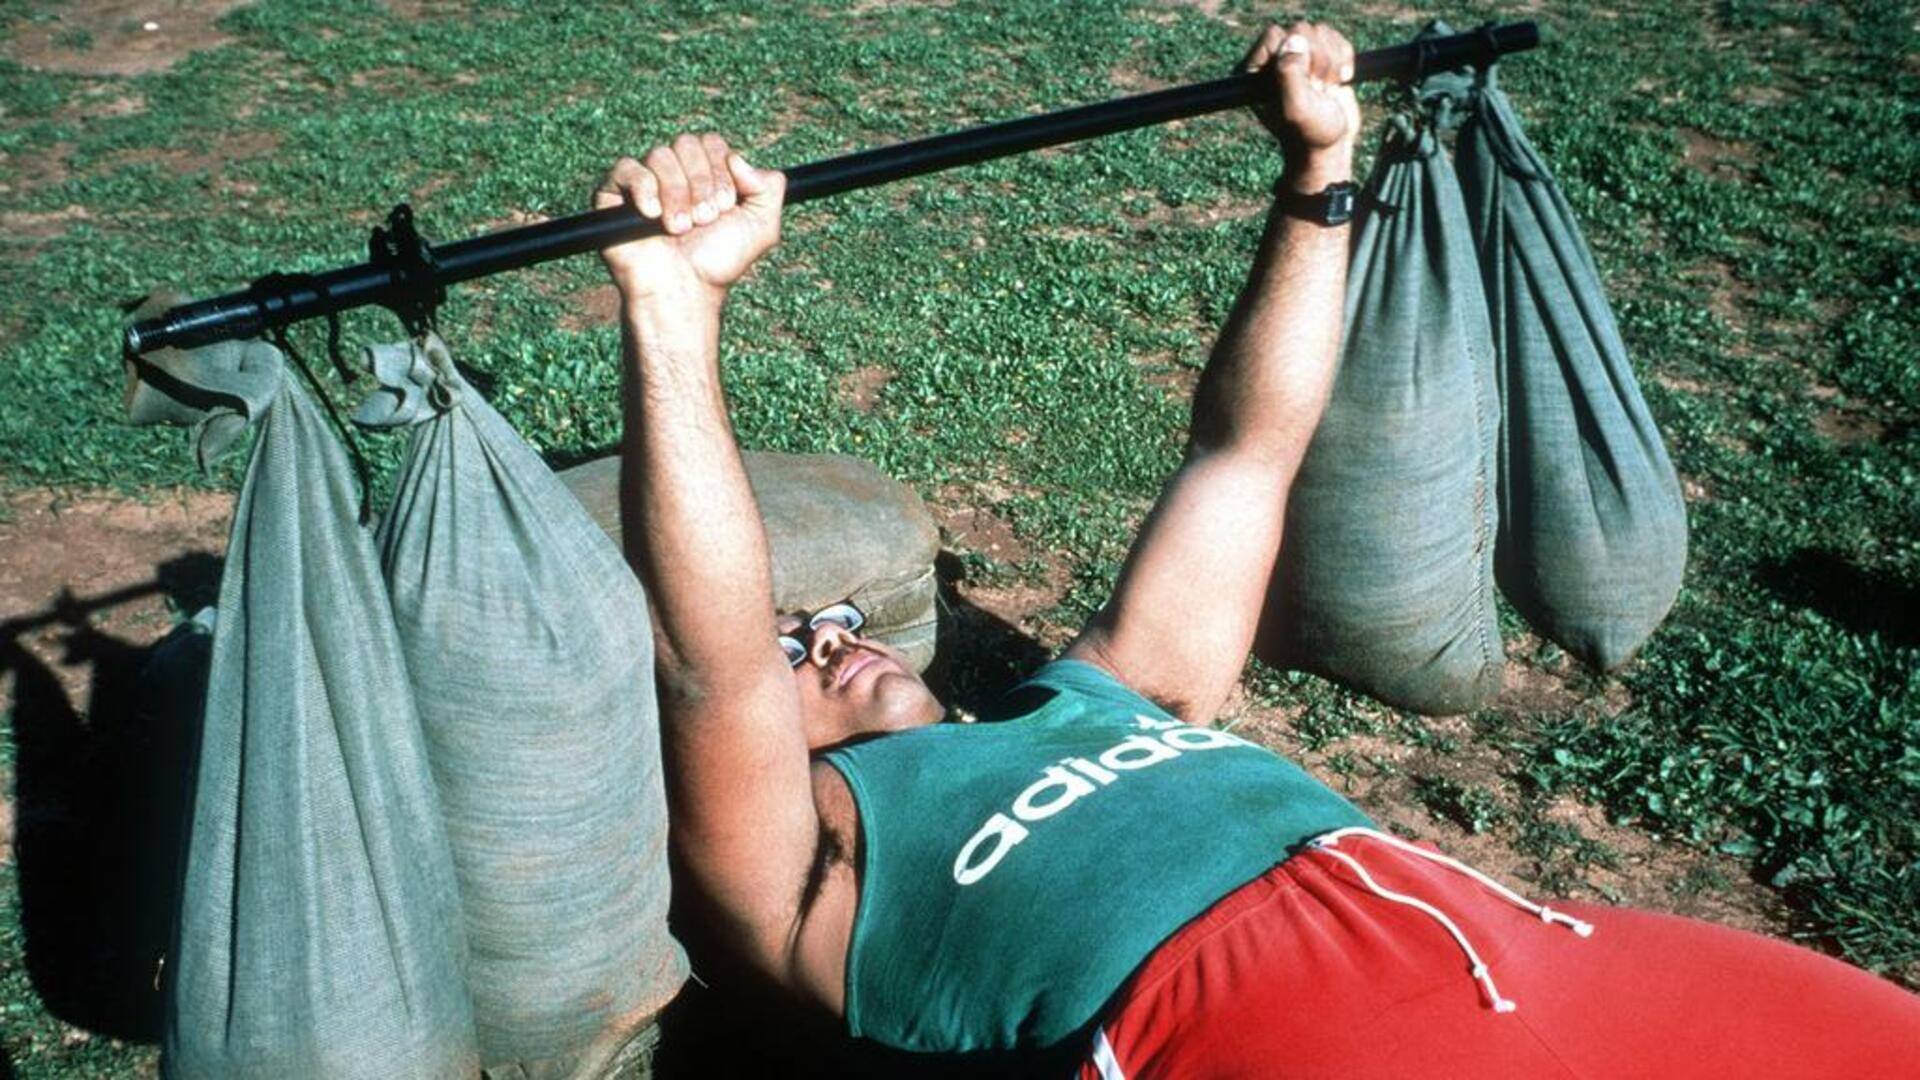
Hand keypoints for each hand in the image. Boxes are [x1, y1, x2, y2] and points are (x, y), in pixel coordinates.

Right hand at [594, 133, 784, 306]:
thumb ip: (769, 187)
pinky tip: (652, 216)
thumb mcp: (762, 227)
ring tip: (680, 229)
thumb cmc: (717, 262)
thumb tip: (737, 158)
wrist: (684, 290)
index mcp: (704, 173)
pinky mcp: (614, 194)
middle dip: (701, 183)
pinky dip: (644, 189)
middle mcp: (674, 173)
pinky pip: (627, 168)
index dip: (721, 171)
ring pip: (660, 155)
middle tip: (704, 220)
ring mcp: (644, 182)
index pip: (711, 143)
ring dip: (676, 194)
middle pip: (686, 143)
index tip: (726, 207)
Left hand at [1239, 22, 1361, 188]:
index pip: (1276, 35)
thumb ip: (1290, 73)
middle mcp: (1272, 61)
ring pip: (1320, 32)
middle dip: (1318, 60)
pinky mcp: (1319, 59)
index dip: (1297, 55)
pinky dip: (1344, 58)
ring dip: (1332, 62)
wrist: (1331, 147)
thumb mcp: (1297, 108)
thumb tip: (1294, 39)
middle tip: (1316, 90)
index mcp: (1254, 71)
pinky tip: (1338, 81)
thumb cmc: (1310, 134)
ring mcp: (1297, 58)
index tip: (1304, 83)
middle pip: (1301, 30)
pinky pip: (1335, 38)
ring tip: (1325, 89)